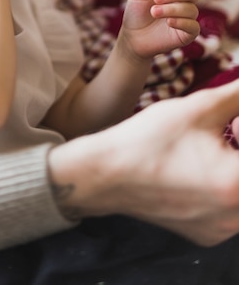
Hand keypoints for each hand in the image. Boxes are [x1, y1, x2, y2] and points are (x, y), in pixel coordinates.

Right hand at [48, 79, 238, 244]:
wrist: (107, 174)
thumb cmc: (150, 139)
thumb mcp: (199, 108)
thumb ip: (238, 95)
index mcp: (238, 184)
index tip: (234, 121)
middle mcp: (235, 217)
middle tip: (228, 129)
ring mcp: (221, 231)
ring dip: (235, 167)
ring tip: (211, 148)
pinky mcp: (206, 235)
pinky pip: (231, 211)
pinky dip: (224, 188)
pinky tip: (199, 169)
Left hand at [120, 0, 199, 59]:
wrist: (132, 39)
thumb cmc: (136, 16)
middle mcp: (182, 4)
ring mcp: (186, 19)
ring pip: (191, 9)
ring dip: (172, 9)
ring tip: (154, 12)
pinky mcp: (187, 35)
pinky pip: (193, 26)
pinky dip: (182, 22)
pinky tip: (169, 22)